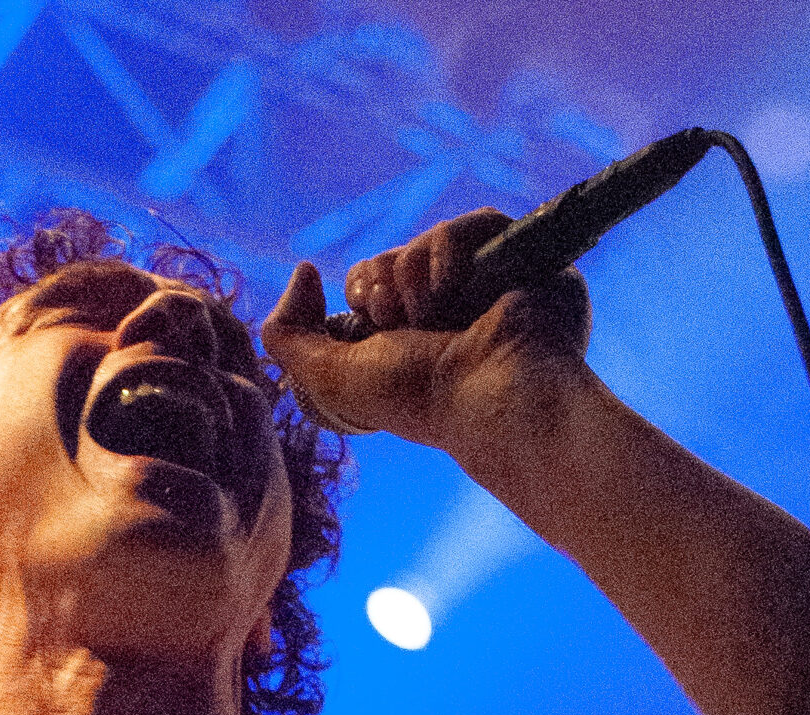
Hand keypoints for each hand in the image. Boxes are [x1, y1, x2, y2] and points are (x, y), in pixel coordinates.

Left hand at [261, 210, 595, 461]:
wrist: (486, 393)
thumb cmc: (415, 396)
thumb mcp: (326, 377)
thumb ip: (286, 334)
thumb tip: (303, 270)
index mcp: (411, 338)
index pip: (370, 279)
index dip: (362, 291)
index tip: (374, 323)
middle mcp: (449, 311)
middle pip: (391, 259)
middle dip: (383, 288)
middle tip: (403, 324)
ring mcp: (487, 284)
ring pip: (425, 242)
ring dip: (413, 279)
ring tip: (435, 317)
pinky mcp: (523, 257)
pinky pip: (473, 223)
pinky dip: (449, 253)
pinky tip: (456, 290)